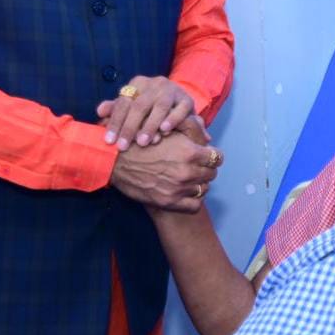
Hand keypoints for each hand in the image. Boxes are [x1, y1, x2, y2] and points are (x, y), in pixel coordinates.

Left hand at [97, 76, 194, 149]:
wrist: (177, 103)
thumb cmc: (149, 108)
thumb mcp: (132, 107)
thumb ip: (116, 110)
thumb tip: (100, 111)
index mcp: (137, 84)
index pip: (123, 103)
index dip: (115, 122)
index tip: (109, 141)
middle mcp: (155, 84)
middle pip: (140, 105)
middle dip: (130, 127)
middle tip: (123, 146)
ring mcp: (172, 90)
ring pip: (160, 106)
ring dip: (150, 125)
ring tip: (142, 142)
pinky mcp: (187, 99)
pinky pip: (180, 108)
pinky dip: (173, 119)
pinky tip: (165, 131)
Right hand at [110, 130, 224, 212]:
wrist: (116, 160)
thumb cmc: (142, 140)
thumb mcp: (168, 128)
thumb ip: (191, 129)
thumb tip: (208, 135)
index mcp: (189, 152)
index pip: (217, 157)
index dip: (212, 156)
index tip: (205, 156)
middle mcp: (187, 171)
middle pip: (212, 174)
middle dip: (205, 169)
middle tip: (195, 167)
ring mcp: (178, 188)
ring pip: (203, 189)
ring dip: (198, 184)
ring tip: (187, 178)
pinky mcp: (169, 202)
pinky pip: (195, 205)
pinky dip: (193, 200)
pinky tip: (185, 192)